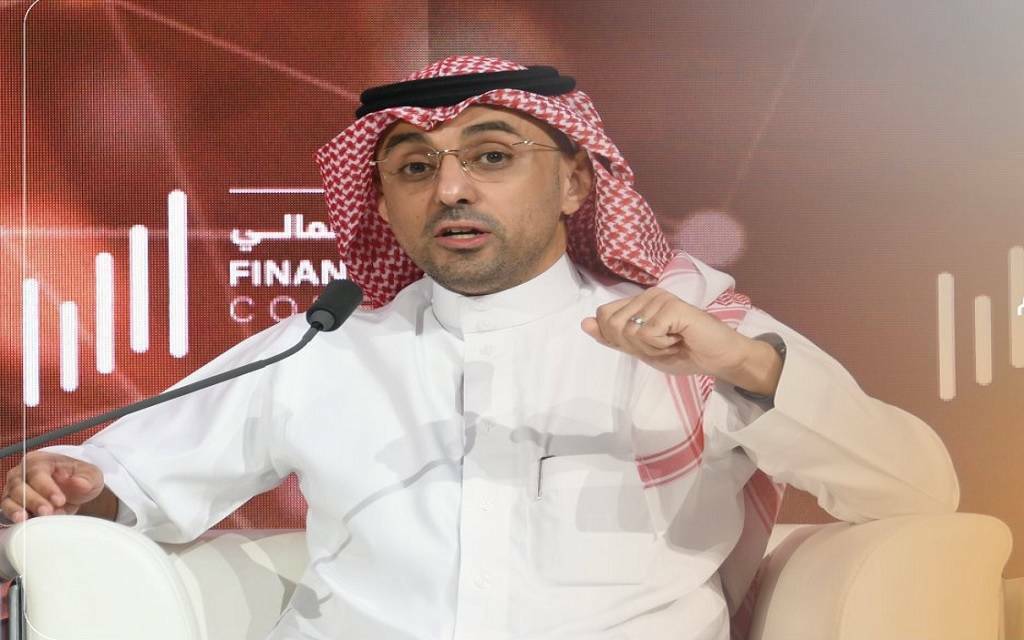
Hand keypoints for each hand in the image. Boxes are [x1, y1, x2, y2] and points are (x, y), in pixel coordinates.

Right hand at [1, 452, 105, 522]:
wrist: (74, 490)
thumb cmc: (79, 478)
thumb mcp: (90, 475)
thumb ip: (86, 479)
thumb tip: (78, 483)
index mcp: (40, 461)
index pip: (38, 473)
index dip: (47, 487)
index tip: (60, 500)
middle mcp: (22, 473)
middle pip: (20, 486)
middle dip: (33, 501)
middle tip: (47, 512)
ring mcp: (13, 489)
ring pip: (9, 499)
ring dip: (17, 510)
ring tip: (26, 519)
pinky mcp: (11, 504)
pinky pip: (6, 511)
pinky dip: (12, 517)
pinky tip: (21, 524)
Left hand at [581, 287, 771, 387]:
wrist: (717, 359)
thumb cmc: (683, 353)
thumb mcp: (641, 350)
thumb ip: (613, 337)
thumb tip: (584, 323)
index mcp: (637, 302)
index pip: (604, 316)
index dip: (619, 339)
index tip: (646, 344)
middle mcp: (647, 295)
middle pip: (614, 325)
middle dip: (635, 345)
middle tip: (662, 344)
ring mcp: (660, 298)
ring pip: (631, 331)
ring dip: (651, 347)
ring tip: (673, 341)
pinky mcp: (672, 306)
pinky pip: (648, 333)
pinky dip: (662, 345)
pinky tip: (680, 339)